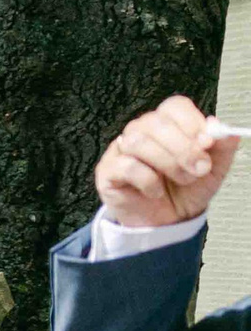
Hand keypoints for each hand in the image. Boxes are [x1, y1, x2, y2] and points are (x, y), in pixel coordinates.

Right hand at [97, 96, 236, 228]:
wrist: (167, 223)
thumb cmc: (187, 191)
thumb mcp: (214, 169)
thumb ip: (222, 147)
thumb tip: (223, 129)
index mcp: (168, 125)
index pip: (174, 107)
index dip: (191, 122)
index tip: (207, 144)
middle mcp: (141, 131)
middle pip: (157, 123)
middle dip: (183, 148)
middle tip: (200, 169)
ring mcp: (121, 149)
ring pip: (139, 142)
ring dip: (167, 163)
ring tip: (182, 180)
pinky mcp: (108, 170)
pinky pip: (126, 166)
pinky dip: (147, 180)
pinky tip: (156, 192)